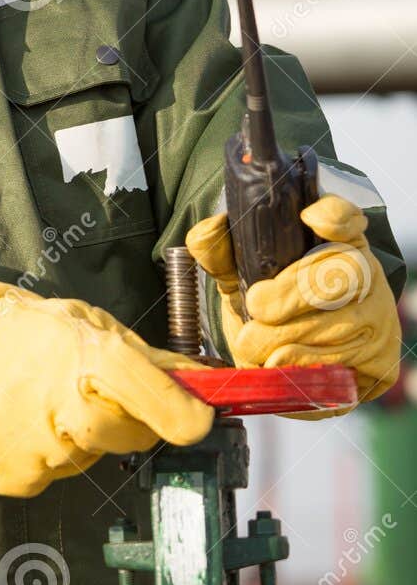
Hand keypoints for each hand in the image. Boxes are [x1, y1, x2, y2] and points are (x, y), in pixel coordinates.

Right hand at [0, 272, 213, 496]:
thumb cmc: (29, 334)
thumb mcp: (88, 327)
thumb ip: (149, 361)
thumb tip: (209, 382)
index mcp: (81, 353)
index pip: (138, 384)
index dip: (173, 408)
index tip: (200, 421)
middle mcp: (55, 401)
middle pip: (128, 436)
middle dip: (128, 422)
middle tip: (96, 395)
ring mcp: (31, 445)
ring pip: (90, 459)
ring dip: (81, 439)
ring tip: (44, 402)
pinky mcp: (9, 477)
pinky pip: (52, 476)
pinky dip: (45, 456)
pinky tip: (22, 426)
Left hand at [185, 194, 400, 414]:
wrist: (293, 360)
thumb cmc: (271, 308)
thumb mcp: (244, 277)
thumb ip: (223, 255)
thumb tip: (206, 232)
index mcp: (335, 243)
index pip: (345, 217)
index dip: (334, 215)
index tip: (309, 218)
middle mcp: (366, 276)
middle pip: (344, 274)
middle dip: (295, 293)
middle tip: (257, 307)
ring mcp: (378, 319)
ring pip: (342, 326)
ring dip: (293, 338)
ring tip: (253, 346)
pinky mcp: (380, 363)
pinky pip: (347, 366)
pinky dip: (306, 368)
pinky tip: (280, 366)